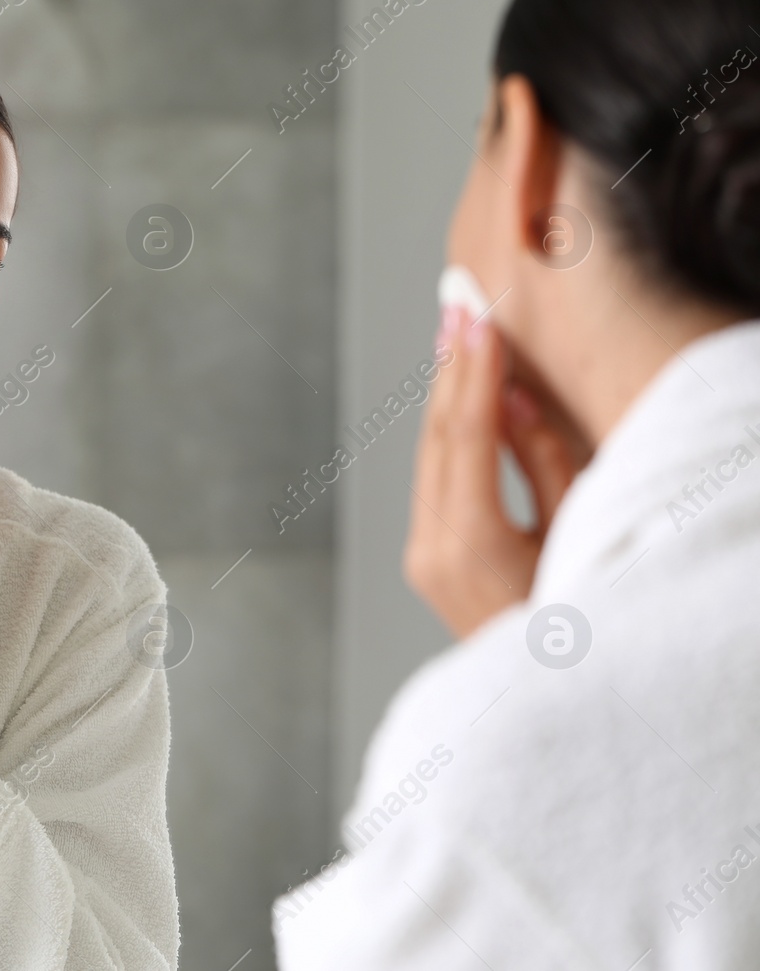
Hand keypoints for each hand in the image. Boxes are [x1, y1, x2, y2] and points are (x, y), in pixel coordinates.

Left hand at [403, 306, 581, 637]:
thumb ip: (543, 466)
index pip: (468, 436)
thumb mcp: (576, 535)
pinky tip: (458, 395)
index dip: (475, 370)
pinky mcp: (428, 560)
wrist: (545, 705)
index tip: (478, 315)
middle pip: (440, 437)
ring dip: (447, 393)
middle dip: (453, 366)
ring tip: (457, 331)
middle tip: (461, 301)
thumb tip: (514, 399)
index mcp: (471, 544)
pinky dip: (449, 432)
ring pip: (432, 455)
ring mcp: (424, 556)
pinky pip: (435, 479)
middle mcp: (434, 548)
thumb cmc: (581, 625)